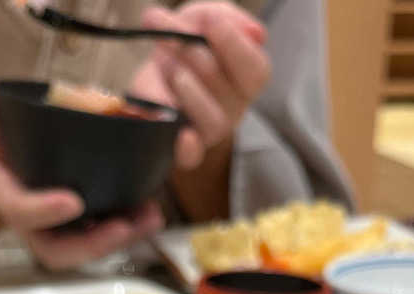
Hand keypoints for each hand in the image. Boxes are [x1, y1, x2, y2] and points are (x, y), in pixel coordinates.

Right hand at [0, 91, 162, 269]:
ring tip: (149, 217)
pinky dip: (130, 230)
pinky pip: (104, 239)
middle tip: (123, 226)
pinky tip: (150, 213)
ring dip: (121, 239)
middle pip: (60, 251)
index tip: (73, 202)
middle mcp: (35, 227)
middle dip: (93, 243)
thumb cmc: (5, 151)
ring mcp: (60, 234)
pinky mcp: (82, 232)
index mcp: (10, 200)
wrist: (11, 169)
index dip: (45, 211)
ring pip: (88, 250)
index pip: (22, 212)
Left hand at [132, 2, 270, 170]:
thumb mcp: (203, 19)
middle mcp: (234, 108)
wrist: (158, 77)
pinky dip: (188, 148)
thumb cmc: (188, 46)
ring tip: (166, 63)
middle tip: (168, 31)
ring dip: (185, 86)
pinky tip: (182, 134)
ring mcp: (210, 131)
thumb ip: (224, 17)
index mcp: (247, 78)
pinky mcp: (185, 149)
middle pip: (224, 87)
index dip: (234, 44)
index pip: (255, 70)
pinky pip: (192, 157)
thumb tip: (254, 33)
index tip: (210, 22)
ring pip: (211, 119)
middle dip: (192, 53)